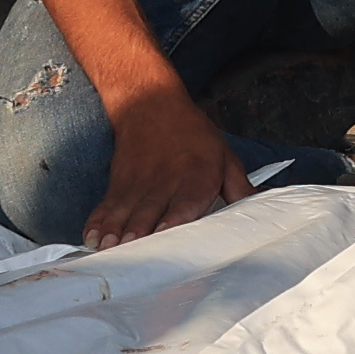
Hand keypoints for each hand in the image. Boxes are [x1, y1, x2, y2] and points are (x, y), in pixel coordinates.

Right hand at [85, 84, 248, 248]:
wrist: (151, 103)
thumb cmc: (193, 136)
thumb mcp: (225, 157)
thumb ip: (241, 189)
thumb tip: (264, 214)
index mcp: (197, 179)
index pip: (186, 203)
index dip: (174, 220)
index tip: (164, 236)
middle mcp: (166, 183)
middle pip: (150, 211)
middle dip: (138, 231)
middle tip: (128, 250)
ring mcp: (138, 185)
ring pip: (125, 211)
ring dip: (115, 231)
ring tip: (106, 249)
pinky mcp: (118, 184)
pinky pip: (106, 206)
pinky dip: (97, 222)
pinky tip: (90, 239)